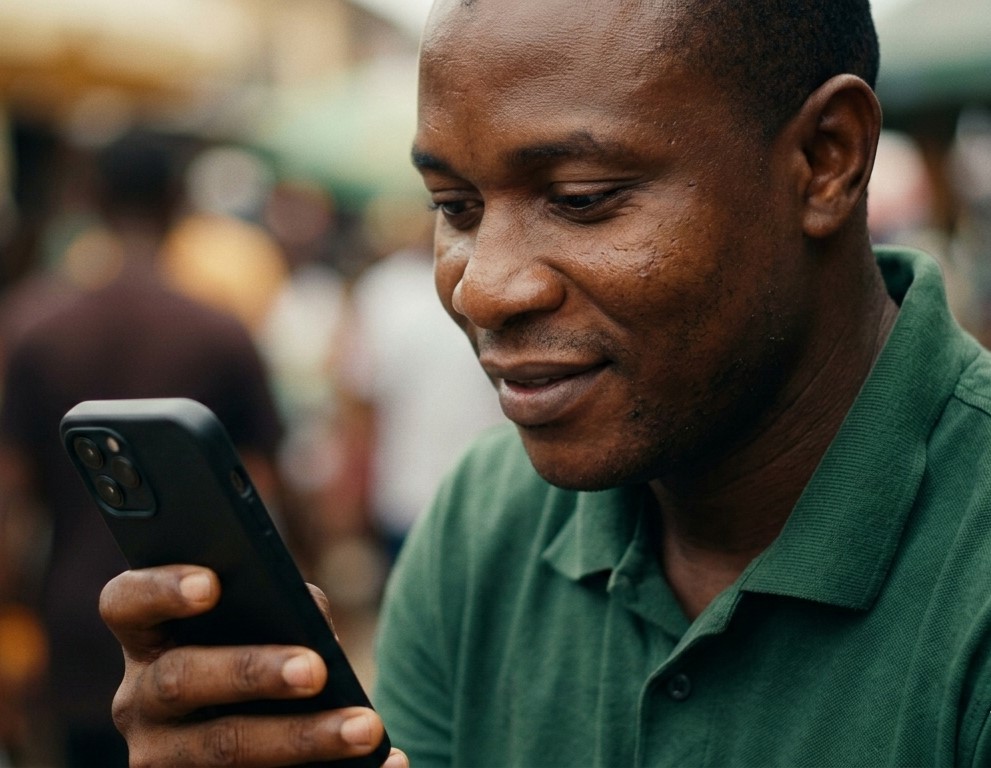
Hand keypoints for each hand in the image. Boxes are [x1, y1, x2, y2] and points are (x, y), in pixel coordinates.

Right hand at [100, 565, 407, 767]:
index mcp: (150, 637)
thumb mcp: (265, 625)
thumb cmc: (267, 650)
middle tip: (315, 669)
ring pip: (224, 749)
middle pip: (181, 679)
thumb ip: (284, 608)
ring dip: (303, 740)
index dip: (161, 588)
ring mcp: (161, 758)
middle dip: (251, 671)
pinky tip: (385, 764)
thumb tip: (316, 628)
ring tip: (366, 729)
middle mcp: (140, 699)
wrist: (267, 737)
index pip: (126, 602)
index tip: (212, 583)